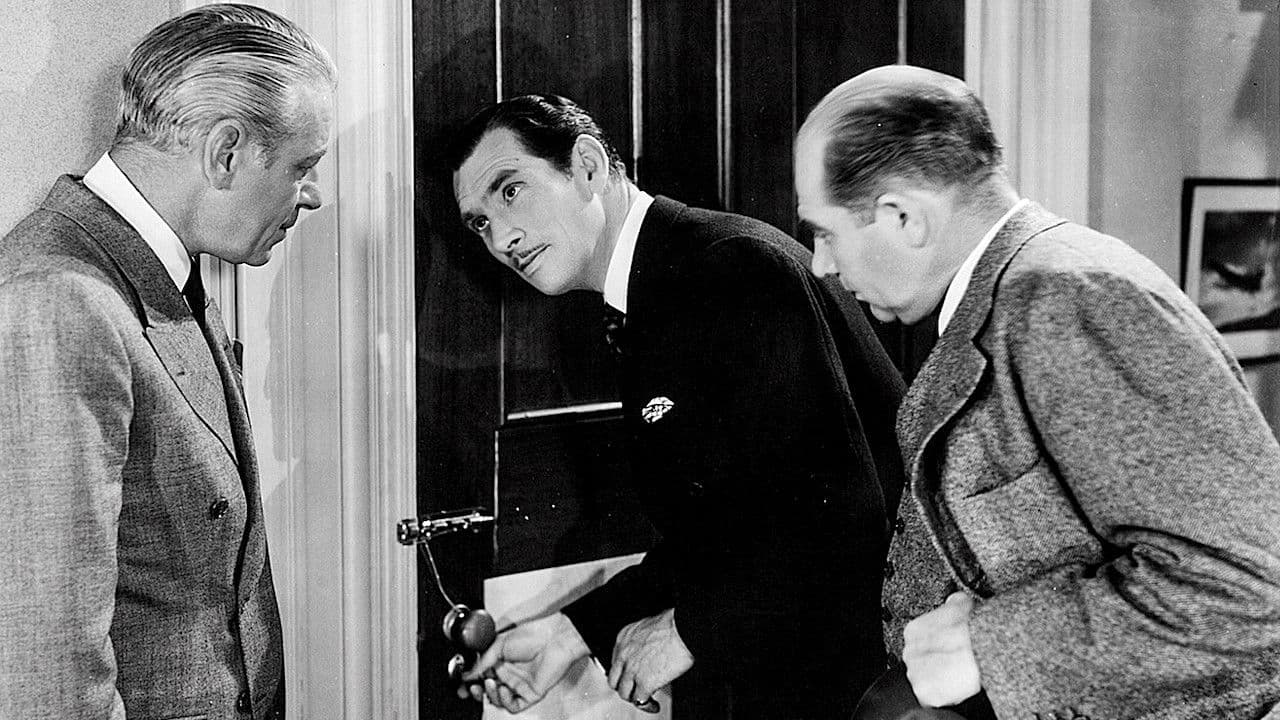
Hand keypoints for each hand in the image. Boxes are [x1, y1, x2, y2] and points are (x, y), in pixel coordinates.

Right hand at [457, 612, 589, 713]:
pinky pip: (514, 706)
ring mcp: (519, 684)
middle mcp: (509, 673)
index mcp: (500, 660)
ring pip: (498, 700)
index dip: (469, 682)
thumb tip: (468, 672)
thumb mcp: (499, 644)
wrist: (555, 639)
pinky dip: (506, 701)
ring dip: (490, 695)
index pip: (480, 675)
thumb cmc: (534, 635)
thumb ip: (482, 660)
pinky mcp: (530, 693)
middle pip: (487, 690)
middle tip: (471, 688)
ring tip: (489, 684)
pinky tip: (505, 690)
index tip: (460, 684)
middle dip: (476, 692)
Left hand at [607, 608, 692, 705]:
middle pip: (614, 680)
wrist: (683, 630)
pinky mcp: (645, 682)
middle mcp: (623, 654)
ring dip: (634, 698)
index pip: (615, 661)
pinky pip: (640, 700)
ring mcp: (632, 670)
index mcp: (624, 638)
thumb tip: (650, 648)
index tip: (629, 676)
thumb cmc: (674, 624)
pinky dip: (647, 705)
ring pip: (624, 692)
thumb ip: (643, 639)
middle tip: (633, 690)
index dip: (623, 671)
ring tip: (644, 700)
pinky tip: (653, 705)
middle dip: (624, 687)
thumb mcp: (649, 626)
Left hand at [902, 592, 981, 707]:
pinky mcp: (925, 692)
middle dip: (936, 664)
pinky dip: (944, 695)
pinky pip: (931, 697)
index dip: (937, 647)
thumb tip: (955, 600)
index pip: (920, 642)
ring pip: (925, 680)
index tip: (947, 650)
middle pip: (921, 661)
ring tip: (958, 675)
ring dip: (939, 679)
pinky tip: (956, 687)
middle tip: (954, 664)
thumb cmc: (975, 628)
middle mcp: (910, 652)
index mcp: (914, 631)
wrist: (984, 648)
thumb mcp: (962, 604)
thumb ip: (952, 602)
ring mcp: (915, 673)